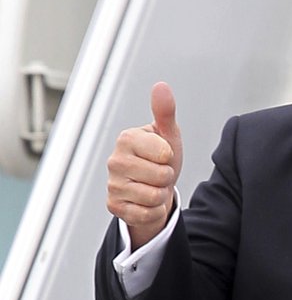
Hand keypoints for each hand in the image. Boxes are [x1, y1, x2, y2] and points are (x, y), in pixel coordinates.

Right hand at [106, 82, 183, 249]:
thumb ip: (165, 112)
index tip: (163, 155)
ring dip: (161, 194)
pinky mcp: (114, 206)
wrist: (155, 188)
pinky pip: (146, 213)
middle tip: (159, 172)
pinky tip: (146, 201)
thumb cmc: (161, 158)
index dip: (170, 157)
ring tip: (153, 186)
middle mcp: (114, 161)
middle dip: (168, 177)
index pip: (164, 154)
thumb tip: (161, 86)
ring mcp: (112, 185)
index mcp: (127, 138)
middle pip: (161, 176)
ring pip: (154, 196)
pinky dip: (154, 210)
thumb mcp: (168, 135)